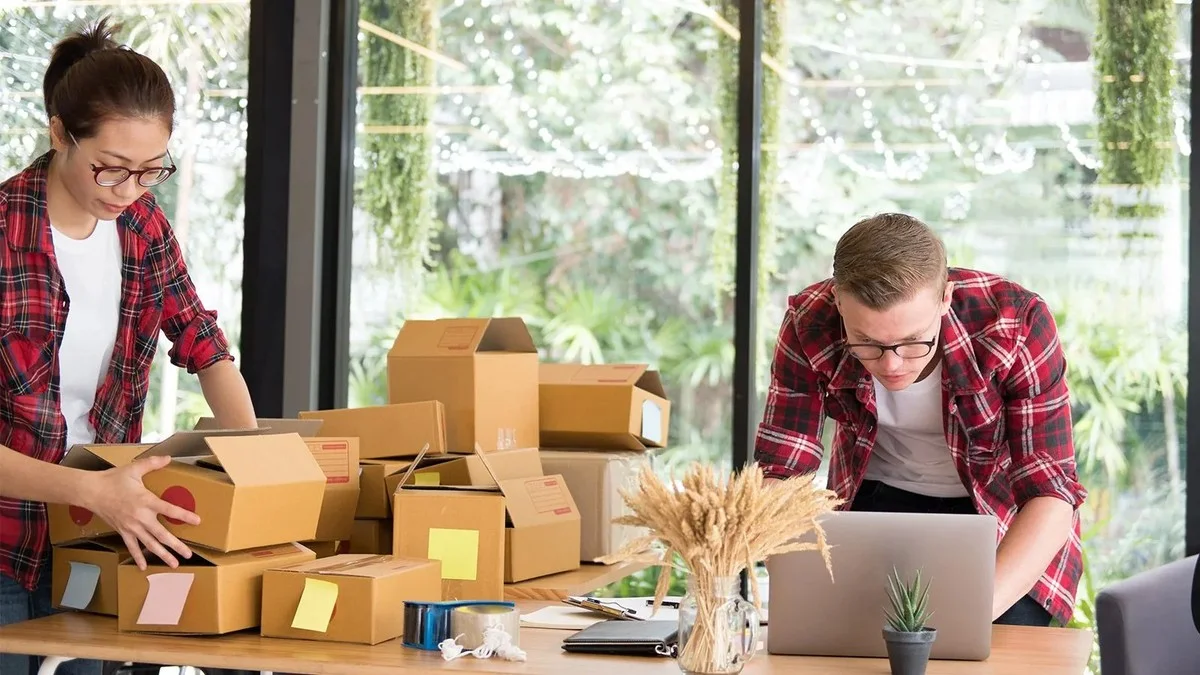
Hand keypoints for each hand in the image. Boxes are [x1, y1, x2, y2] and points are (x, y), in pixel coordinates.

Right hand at [81, 455, 199, 569]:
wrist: (91, 491)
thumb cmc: (113, 479)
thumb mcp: (134, 468)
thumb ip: (152, 463)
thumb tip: (169, 457)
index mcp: (146, 500)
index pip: (169, 509)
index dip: (183, 515)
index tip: (197, 521)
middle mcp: (140, 517)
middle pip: (161, 534)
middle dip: (176, 545)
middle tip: (189, 554)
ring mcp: (131, 527)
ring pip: (149, 544)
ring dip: (162, 555)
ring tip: (174, 564)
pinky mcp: (123, 531)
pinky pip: (132, 547)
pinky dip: (138, 557)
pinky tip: (144, 567)